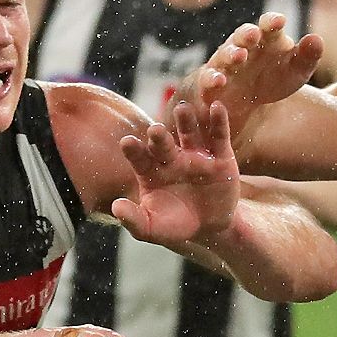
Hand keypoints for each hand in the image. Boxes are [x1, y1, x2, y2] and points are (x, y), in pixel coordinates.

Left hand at [112, 101, 240, 245]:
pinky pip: (218, 135)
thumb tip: (116, 207)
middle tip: (155, 130)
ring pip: (189, 133)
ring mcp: (196, 155)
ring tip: (184, 110)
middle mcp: (171, 158)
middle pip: (163, 143)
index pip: (139, 158)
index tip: (127, 142)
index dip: (133, 150)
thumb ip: (134, 220)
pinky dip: (219, 121)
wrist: (211, 228)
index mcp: (151, 171)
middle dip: (159, 137)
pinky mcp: (220, 156)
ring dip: (186, 121)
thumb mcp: (153, 229)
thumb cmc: (176, 226)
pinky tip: (218, 107)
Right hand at [172, 11, 323, 137]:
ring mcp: (225, 64)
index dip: (272, 22)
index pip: (269, 26)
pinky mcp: (210, 83)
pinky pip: (208, 79)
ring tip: (239, 56)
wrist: (248, 102)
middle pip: (243, 36)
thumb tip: (316, 39)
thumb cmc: (274, 78)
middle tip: (253, 35)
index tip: (279, 22)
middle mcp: (244, 47)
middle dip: (247, 34)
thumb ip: (307, 56)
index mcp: (267, 40)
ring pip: (224, 54)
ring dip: (230, 54)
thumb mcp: (296, 71)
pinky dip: (211, 79)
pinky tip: (219, 81)